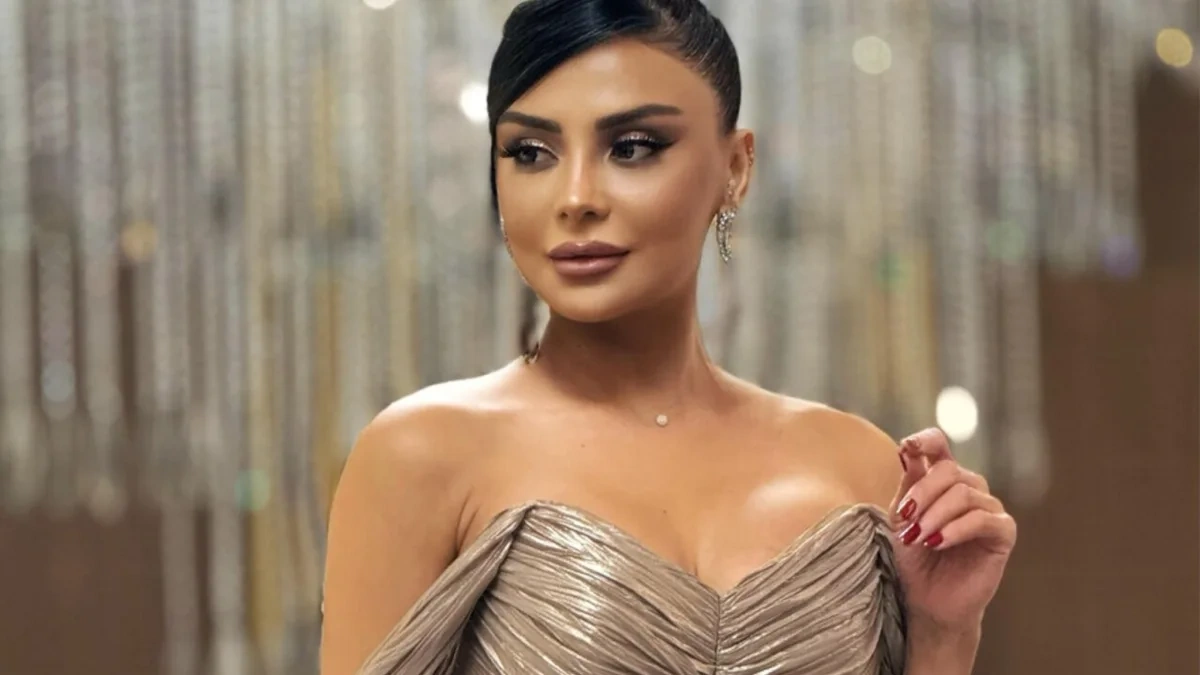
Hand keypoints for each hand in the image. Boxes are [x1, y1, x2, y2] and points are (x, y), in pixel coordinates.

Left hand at [889, 428, 1016, 634]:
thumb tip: (907, 448)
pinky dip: (955, 529)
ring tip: (917, 538)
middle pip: (948, 470)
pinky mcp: (1003, 532)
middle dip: (921, 494)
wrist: (927, 599)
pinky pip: (982, 519)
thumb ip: (908, 483)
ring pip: (963, 493)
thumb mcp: (902, 517)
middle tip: (906, 522)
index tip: (907, 447)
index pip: (940, 445)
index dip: (925, 440)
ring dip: (934, 515)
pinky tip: (937, 543)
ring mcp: (989, 508)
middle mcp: (970, 488)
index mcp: (943, 479)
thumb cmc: (914, 558)